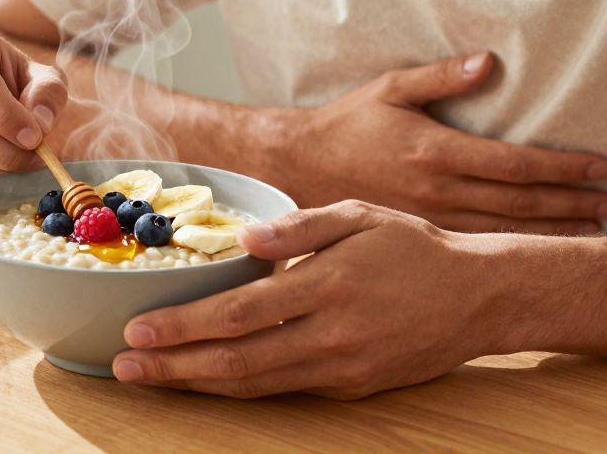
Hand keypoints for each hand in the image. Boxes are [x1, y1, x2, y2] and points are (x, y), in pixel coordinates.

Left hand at [113, 201, 509, 398]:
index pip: (239, 312)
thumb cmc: (413, 247)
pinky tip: (206, 379)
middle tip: (125, 367)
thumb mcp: (360, 214)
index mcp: (328, 284)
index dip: (183, 325)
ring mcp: (343, 369)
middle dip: (173, 367)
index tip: (138, 329)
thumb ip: (299, 225)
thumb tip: (242, 236)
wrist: (481, 297)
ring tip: (153, 378)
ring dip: (198, 384)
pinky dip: (240, 388)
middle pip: (237, 360)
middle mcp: (332, 334)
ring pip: (256, 385)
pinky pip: (285, 391)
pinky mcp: (353, 388)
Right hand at [261, 53, 606, 233]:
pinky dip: (514, 245)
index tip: (602, 166)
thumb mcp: (389, 89)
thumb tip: (488, 62)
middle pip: (520, 202)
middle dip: (573, 203)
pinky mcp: (417, 234)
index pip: (515, 164)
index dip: (564, 167)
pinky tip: (539, 247)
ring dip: (552, 230)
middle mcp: (436, 190)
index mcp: (435, 151)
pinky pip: (475, 245)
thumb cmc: (346, 123)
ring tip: (593, 230)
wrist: (297, 166)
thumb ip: (440, 77)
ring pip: (504, 230)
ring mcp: (427, 218)